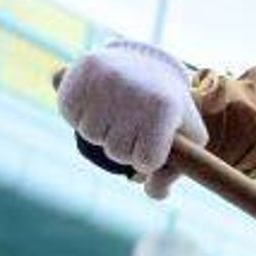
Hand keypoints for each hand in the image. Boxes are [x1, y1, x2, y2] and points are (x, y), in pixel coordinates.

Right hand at [56, 41, 207, 196]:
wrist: (147, 63)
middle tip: (133, 124)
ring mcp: (109, 79)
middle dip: (123, 146)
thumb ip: (174, 173)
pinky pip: (69, 113)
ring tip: (116, 111)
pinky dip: (78, 114)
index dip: (146, 159)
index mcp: (166, 110)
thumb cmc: (169, 110)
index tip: (153, 142)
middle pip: (116, 153)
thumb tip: (154, 192)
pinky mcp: (84, 69)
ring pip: (90, 134)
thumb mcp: (187, 140)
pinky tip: (96, 102)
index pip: (146, 163)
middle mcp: (137, 92)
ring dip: (100, 130)